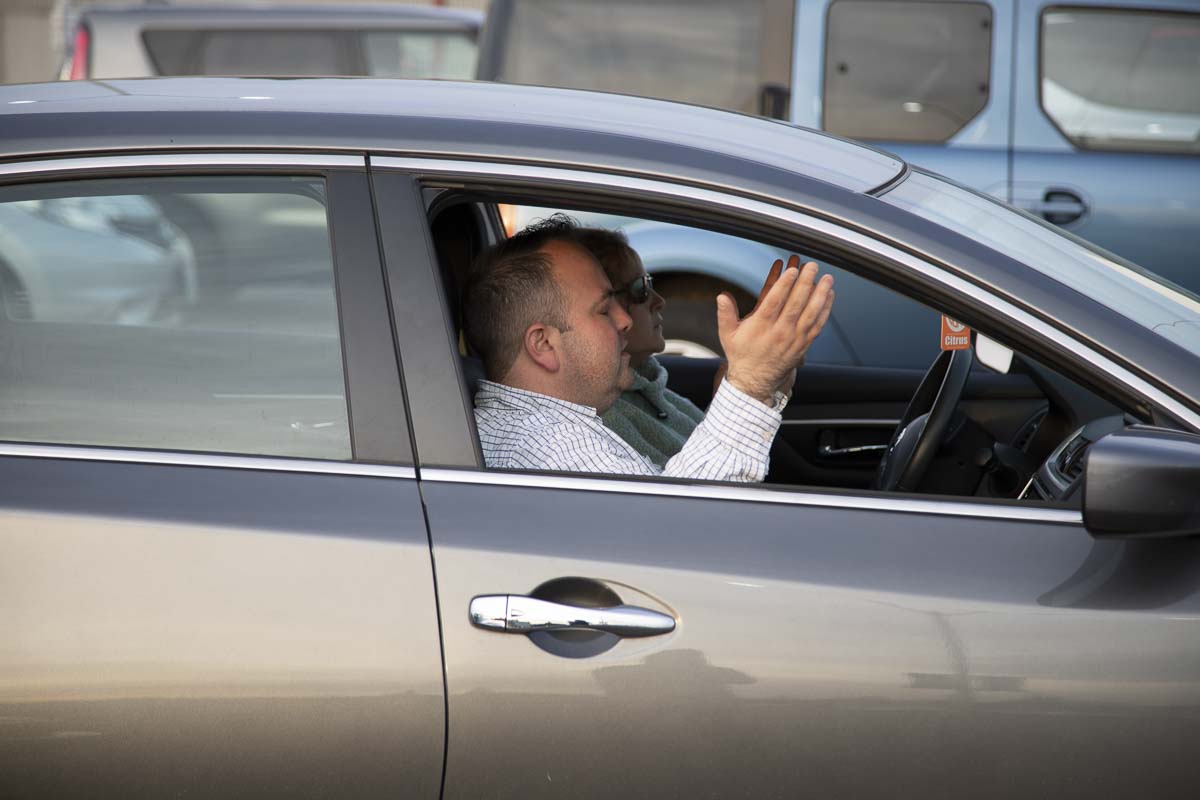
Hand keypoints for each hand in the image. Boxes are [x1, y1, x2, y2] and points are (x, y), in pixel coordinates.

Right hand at [715, 255, 832, 404]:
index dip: (784, 285)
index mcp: (761, 326)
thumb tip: (721, 296)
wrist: (754, 381)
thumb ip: (725, 314)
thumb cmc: (741, 355)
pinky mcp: (803, 344)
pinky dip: (825, 309)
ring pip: (810, 313)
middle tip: (812, 266)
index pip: (775, 301)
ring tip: (827, 278)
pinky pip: (817, 324)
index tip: (792, 270)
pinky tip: (829, 295)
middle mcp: (779, 332)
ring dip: (820, 294)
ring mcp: (794, 339)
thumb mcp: (728, 334)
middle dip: (805, 283)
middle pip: (796, 304)